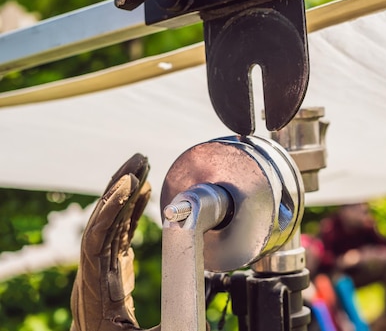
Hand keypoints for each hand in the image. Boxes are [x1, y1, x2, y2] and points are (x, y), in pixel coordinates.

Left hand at [70, 154, 157, 330]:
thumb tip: (202, 320)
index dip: (110, 210)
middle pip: (101, 220)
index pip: (96, 239)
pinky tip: (142, 191)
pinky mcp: (111, 266)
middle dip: (119, 186)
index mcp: (96, 289)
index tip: (127, 185)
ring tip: (141, 165)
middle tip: (138, 161)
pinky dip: (131, 208)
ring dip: (124, 191)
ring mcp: (101, 267)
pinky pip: (118, 230)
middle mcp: (94, 271)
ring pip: (109, 222)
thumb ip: (169, 326)